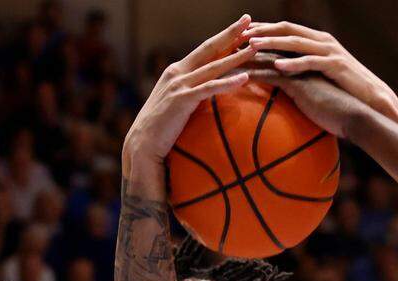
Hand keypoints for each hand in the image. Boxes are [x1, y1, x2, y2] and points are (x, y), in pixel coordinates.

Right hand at [122, 15, 256, 164]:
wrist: (143, 143)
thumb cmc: (164, 127)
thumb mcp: (180, 103)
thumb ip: (195, 93)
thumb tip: (214, 91)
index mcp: (179, 71)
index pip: (206, 49)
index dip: (223, 36)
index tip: (241, 25)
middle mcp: (178, 72)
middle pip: (209, 49)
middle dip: (229, 33)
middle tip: (248, 19)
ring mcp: (179, 85)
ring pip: (212, 67)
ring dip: (235, 56)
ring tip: (254, 47)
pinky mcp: (181, 100)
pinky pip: (209, 89)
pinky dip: (227, 83)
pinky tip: (244, 78)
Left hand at [243, 22, 397, 136]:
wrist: (373, 105)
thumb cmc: (346, 95)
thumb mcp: (322, 79)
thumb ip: (305, 72)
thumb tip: (283, 77)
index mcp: (319, 43)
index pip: (286, 31)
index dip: (264, 31)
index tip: (242, 35)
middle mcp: (324, 42)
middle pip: (287, 30)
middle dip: (263, 31)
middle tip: (240, 35)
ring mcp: (330, 52)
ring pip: (296, 42)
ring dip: (272, 43)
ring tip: (251, 46)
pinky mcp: (336, 66)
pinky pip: (310, 62)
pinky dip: (293, 62)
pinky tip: (277, 65)